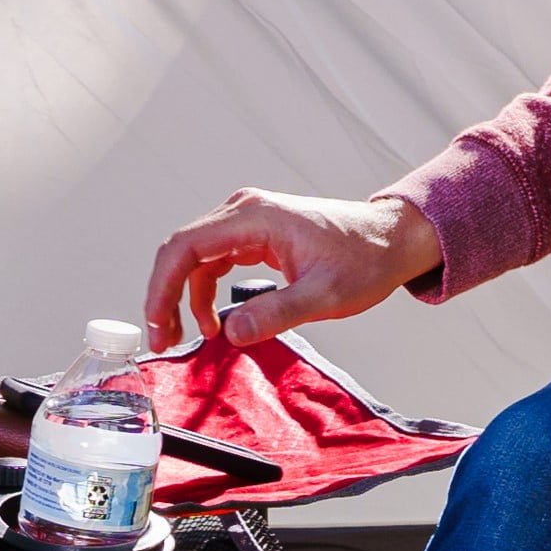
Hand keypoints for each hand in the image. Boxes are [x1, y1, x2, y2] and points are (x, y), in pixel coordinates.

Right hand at [144, 188, 440, 349]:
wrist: (393, 241)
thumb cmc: (366, 260)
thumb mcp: (324, 294)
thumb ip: (277, 314)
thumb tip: (230, 333)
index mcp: (255, 218)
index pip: (185, 247)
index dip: (162, 288)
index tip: (158, 325)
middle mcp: (245, 211)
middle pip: (182, 251)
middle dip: (166, 296)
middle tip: (164, 340)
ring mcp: (248, 220)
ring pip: (195, 257)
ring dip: (183, 296)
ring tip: (186, 336)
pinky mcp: (255, 235)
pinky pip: (214, 261)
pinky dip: (205, 290)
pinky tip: (214, 321)